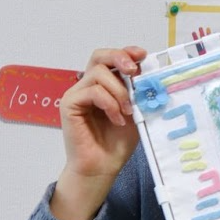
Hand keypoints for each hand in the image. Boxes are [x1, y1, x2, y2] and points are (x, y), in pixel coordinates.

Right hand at [50, 46, 147, 219]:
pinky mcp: (69, 104)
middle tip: (134, 70)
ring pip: (98, 73)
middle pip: (100, 57)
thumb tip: (151, 73)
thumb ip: (139, 93)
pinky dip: (109, 103)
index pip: (111, 58)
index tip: (143, 55)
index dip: (126, 52)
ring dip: (119, 90)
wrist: (103, 167)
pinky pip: (92, 92)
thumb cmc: (118, 142)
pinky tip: (118, 119)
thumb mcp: (136, 112)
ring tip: (128, 111)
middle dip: (120, 58)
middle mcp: (88, 85)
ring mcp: (77, 94)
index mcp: (104, 84)